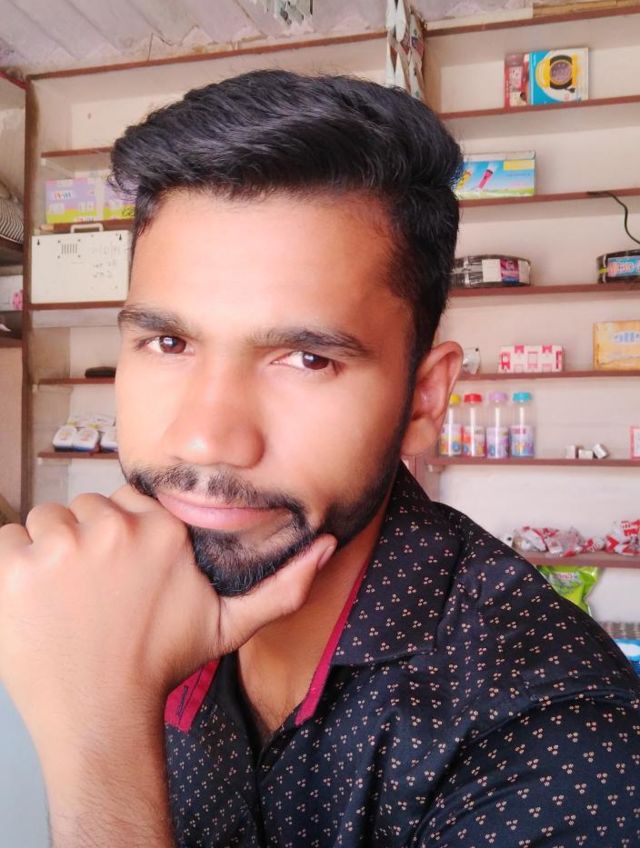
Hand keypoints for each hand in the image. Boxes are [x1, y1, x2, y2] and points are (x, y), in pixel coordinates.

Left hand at [0, 486, 335, 757]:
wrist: (102, 714)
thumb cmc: (160, 665)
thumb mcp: (229, 626)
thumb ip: (282, 586)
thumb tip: (327, 547)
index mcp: (159, 530)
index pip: (126, 501)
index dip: (121, 533)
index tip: (120, 568)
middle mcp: (112, 529)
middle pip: (84, 509)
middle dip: (85, 542)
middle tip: (93, 590)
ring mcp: (61, 548)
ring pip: (45, 522)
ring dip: (49, 553)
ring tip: (65, 597)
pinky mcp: (16, 570)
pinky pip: (6, 540)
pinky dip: (13, 566)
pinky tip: (34, 600)